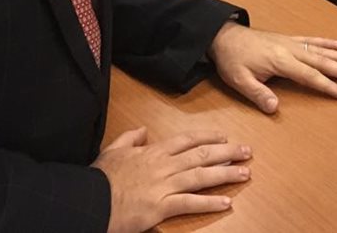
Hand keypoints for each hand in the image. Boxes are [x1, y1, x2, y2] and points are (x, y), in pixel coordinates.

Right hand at [94, 127, 250, 232]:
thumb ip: (130, 138)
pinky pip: (190, 203)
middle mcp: (163, 165)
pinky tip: (226, 202)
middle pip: (201, 155)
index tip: (224, 137)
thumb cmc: (100, 179)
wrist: (90, 200)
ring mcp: (163, 185)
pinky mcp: (161, 207)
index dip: (208, 137)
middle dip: (227, 153)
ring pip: (201, 176)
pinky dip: (209, 202)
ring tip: (245, 172)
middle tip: (246, 152)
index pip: (187, 140)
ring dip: (226, 174)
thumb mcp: (113, 151)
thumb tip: (144, 130)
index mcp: (153, 152)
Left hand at [208, 23, 336, 112]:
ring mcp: (290, 43)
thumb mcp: (240, 80)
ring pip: (320, 49)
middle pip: (321, 61)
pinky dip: (326, 42)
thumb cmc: (232, 59)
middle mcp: (289, 50)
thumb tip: (275, 108)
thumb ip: (258, 94)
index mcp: (280, 61)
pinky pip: (311, 40)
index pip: (309, 76)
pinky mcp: (287, 39)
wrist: (223, 36)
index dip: (327, 85)